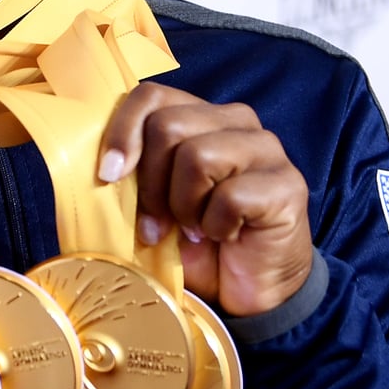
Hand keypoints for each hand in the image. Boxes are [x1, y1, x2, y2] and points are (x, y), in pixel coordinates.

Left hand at [98, 83, 313, 316]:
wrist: (249, 292)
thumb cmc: (197, 243)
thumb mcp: (154, 204)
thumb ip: (134, 174)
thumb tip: (101, 165)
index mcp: (201, 116)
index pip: (151, 96)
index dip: (122, 132)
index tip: (108, 176)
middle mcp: (236, 122)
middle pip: (168, 125)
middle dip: (151, 184)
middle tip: (157, 225)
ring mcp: (266, 149)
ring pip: (197, 156)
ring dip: (184, 207)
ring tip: (195, 229)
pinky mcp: (287, 184)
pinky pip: (230, 196)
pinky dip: (216, 226)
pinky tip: (226, 236)